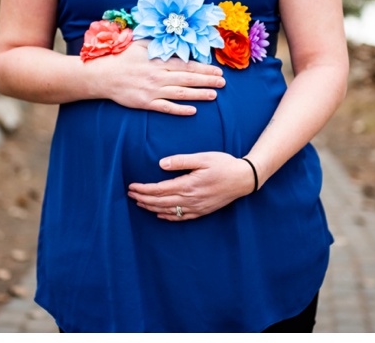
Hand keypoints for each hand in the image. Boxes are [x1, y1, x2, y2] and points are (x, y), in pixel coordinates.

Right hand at [87, 41, 225, 115]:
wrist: (103, 75)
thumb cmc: (122, 57)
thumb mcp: (141, 43)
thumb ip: (159, 42)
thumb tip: (174, 36)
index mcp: (159, 61)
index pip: (187, 65)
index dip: (204, 68)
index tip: (218, 71)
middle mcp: (158, 76)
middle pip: (188, 79)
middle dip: (207, 81)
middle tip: (222, 83)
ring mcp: (153, 90)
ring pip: (181, 93)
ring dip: (199, 95)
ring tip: (214, 95)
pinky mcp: (146, 103)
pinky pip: (166, 107)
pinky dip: (180, 109)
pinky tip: (193, 110)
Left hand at [128, 152, 254, 220]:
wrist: (244, 179)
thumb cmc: (224, 164)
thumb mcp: (203, 158)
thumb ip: (181, 161)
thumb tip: (161, 164)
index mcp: (188, 185)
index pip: (159, 189)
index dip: (144, 189)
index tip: (132, 186)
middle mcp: (190, 199)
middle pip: (160, 202)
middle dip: (143, 198)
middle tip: (130, 195)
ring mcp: (196, 207)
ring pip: (168, 211)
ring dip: (152, 208)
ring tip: (140, 203)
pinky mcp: (202, 211)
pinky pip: (181, 217)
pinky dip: (168, 217)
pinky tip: (160, 214)